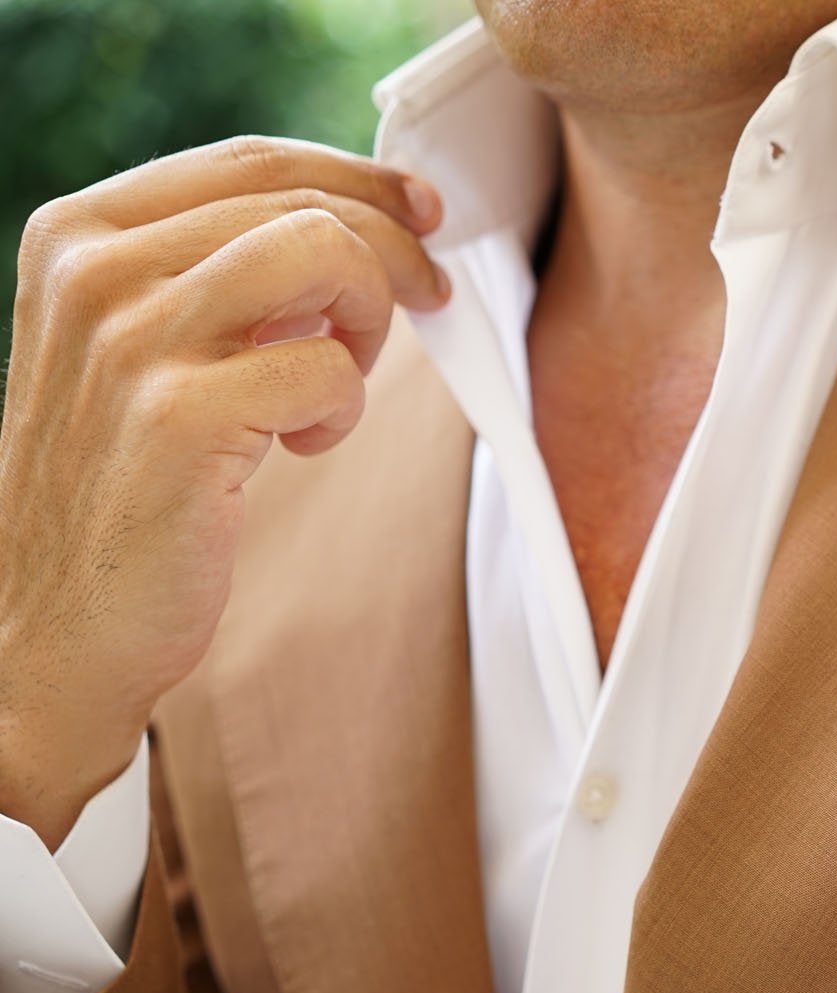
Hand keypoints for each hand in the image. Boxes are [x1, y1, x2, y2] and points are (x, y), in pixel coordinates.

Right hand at [0, 135, 450, 847]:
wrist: (54, 627)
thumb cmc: (124, 486)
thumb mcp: (144, 348)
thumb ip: (219, 276)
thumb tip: (357, 224)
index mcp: (79, 234)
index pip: (252, 162)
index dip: (361, 180)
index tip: (424, 212)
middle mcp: (93, 271)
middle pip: (304, 205)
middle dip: (394, 254)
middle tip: (422, 309)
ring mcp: (128, 341)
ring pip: (324, 256)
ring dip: (368, 320)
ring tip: (336, 382)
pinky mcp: (177, 419)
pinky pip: (327, 369)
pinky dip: (342, 408)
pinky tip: (302, 445)